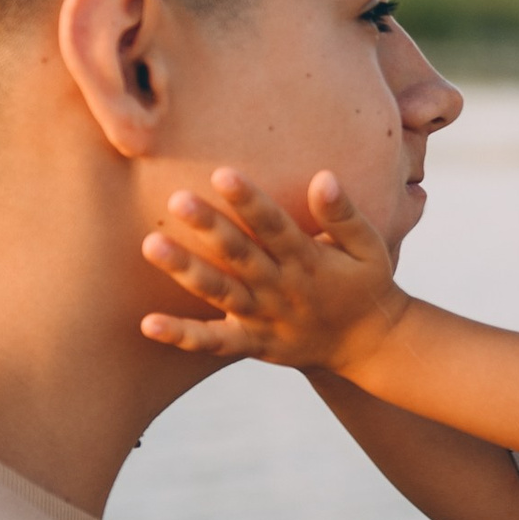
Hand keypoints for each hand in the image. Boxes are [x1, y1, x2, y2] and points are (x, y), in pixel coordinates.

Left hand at [139, 168, 407, 371]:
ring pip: (221, 293)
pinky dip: (184, 336)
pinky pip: (215, 342)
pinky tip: (148, 323)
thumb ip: (344, 214)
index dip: (250, 201)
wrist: (370, 345)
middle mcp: (282, 289)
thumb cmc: (367, 283)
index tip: (222, 174)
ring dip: (187, 271)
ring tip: (152, 245)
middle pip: (241, 256)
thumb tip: (324, 176)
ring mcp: (265, 319)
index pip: (275, 227)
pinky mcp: (254, 343)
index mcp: (309, 261)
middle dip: (210, 227)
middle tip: (177, 199)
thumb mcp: (369, 246)